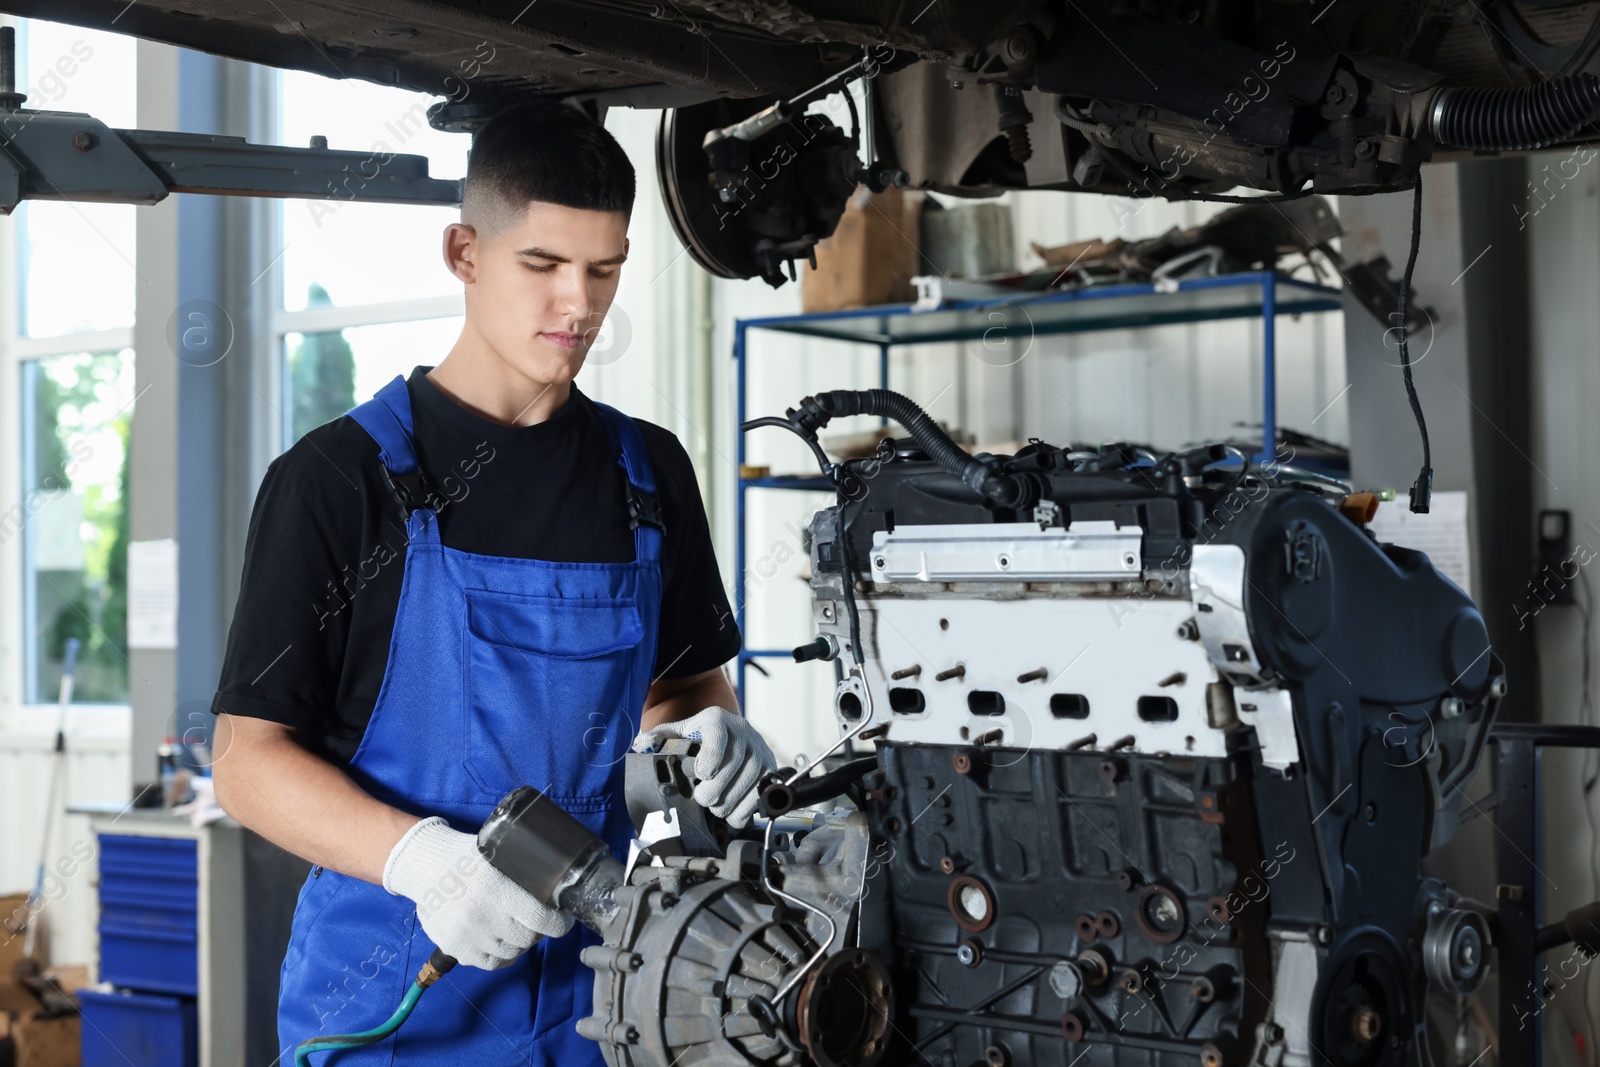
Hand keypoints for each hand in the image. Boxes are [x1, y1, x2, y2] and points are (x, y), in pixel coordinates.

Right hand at [382, 816, 571, 969]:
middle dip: (538, 931)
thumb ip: (524, 873)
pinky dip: (501, 956)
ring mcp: (469, 937)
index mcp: (498, 891)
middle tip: (537, 922)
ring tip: (516, 930)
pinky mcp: (456, 949)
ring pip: (511, 953)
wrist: (426, 867)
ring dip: (519, 944)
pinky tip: (502, 943)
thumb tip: (557, 887)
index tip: (563, 920)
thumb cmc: (467, 858)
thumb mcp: (499, 856)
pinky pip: (491, 964)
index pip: (542, 920)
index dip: (559, 924)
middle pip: (527, 939)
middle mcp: (484, 917)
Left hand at [632, 707, 776, 827]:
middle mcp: (742, 731)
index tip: (701, 775)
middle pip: (734, 763)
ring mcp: (759, 749)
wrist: (727, 733)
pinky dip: (746, 809)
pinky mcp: (770, 768)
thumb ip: (659, 739)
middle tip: (703, 800)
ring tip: (716, 809)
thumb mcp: (677, 733)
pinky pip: (762, 792)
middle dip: (716, 789)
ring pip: (750, 780)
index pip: (717, 736)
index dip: (709, 758)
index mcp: (716, 720)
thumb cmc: (698, 738)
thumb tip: (642, 745)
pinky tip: (732, 814)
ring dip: (730, 801)